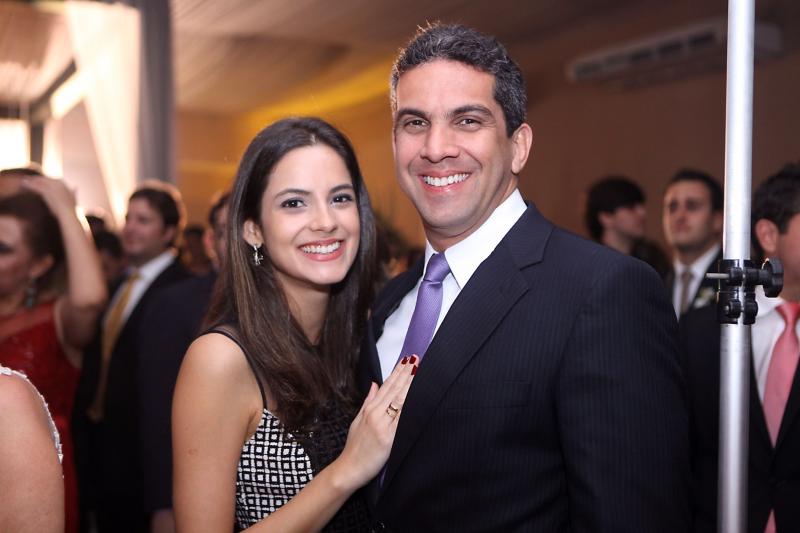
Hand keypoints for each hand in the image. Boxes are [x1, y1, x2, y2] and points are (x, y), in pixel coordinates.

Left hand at [20, 176, 76, 218]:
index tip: (38, 180)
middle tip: (28, 179)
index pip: (51, 179)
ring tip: (24, 181)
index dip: (44, 180)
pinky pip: (36, 186)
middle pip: (44, 179)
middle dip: (36, 179)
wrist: (68, 214)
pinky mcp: (47, 191)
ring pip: (39, 182)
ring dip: (31, 181)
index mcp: (63, 184)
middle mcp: (57, 183)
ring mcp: (52, 187)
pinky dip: (29, 185)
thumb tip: (76, 187)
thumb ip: (74, 192)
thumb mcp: (73, 198)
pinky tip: (24, 184)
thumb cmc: (71, 208)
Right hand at [334, 355, 417, 489]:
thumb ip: (368, 401)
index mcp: (369, 409)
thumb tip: (375, 384)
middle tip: (416, 358)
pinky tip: (417, 397)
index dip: (397, 372)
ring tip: (418, 371)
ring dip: (410, 385)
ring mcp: (383, 425)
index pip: (387, 386)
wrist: (349, 469)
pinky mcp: (389, 438)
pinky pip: (402, 420)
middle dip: (406, 373)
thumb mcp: (357, 420)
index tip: (406, 360)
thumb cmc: (354, 447)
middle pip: (395, 390)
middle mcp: (376, 414)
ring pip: (399, 401)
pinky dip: (410, 407)